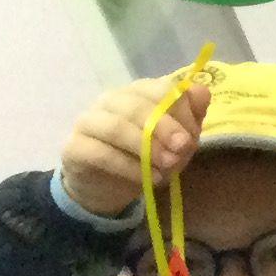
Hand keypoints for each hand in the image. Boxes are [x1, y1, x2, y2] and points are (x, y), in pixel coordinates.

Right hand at [59, 74, 211, 220]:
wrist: (111, 186)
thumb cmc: (150, 156)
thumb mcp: (178, 139)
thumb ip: (191, 115)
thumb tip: (201, 92)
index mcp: (139, 92)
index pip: (161, 89)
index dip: (180, 112)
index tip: (192, 137)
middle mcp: (111, 100)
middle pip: (138, 105)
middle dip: (165, 128)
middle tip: (183, 149)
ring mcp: (88, 121)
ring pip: (116, 126)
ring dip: (147, 148)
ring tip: (168, 167)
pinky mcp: (74, 147)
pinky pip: (100, 153)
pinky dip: (128, 167)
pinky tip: (147, 179)